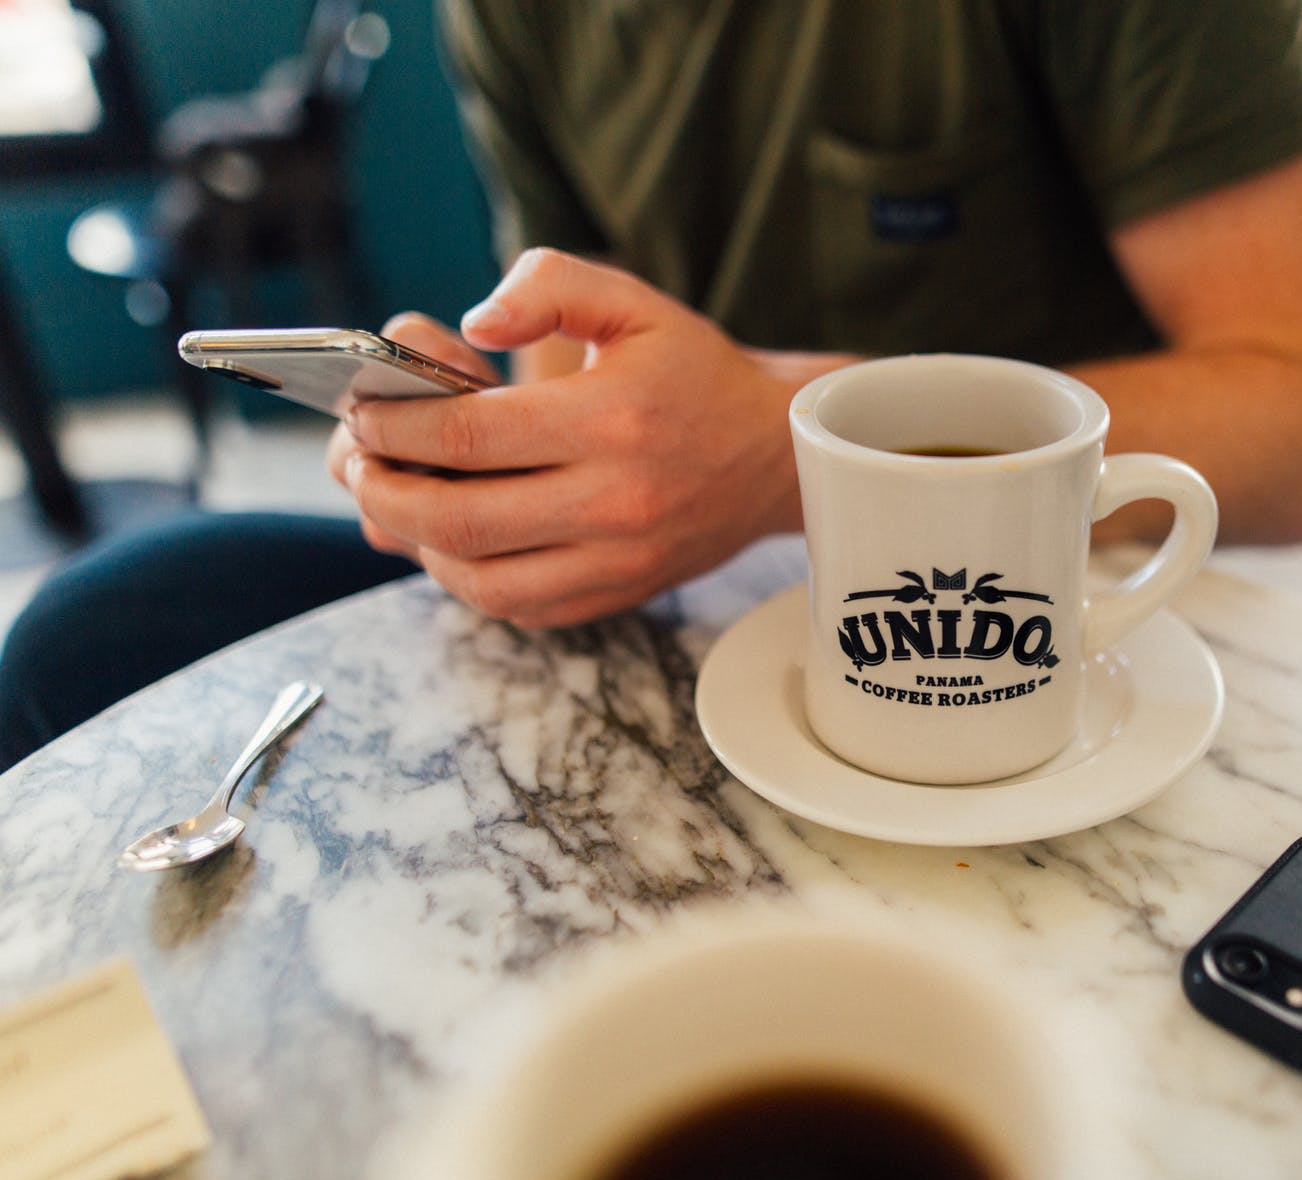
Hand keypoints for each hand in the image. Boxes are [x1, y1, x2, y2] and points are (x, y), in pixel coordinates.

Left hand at [329, 250, 834, 627]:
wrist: (777, 455)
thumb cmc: (694, 373)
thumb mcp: (633, 302)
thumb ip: (549, 284)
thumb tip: (474, 320)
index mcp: (612, 420)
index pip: (470, 433)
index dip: (395, 424)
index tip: (362, 409)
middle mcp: (615, 501)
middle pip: (459, 519)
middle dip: (383, 492)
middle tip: (355, 464)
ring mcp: (618, 559)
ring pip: (481, 579)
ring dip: (417, 545)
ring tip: (392, 503)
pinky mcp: (617, 593)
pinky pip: (519, 605)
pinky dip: (466, 579)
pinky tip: (450, 539)